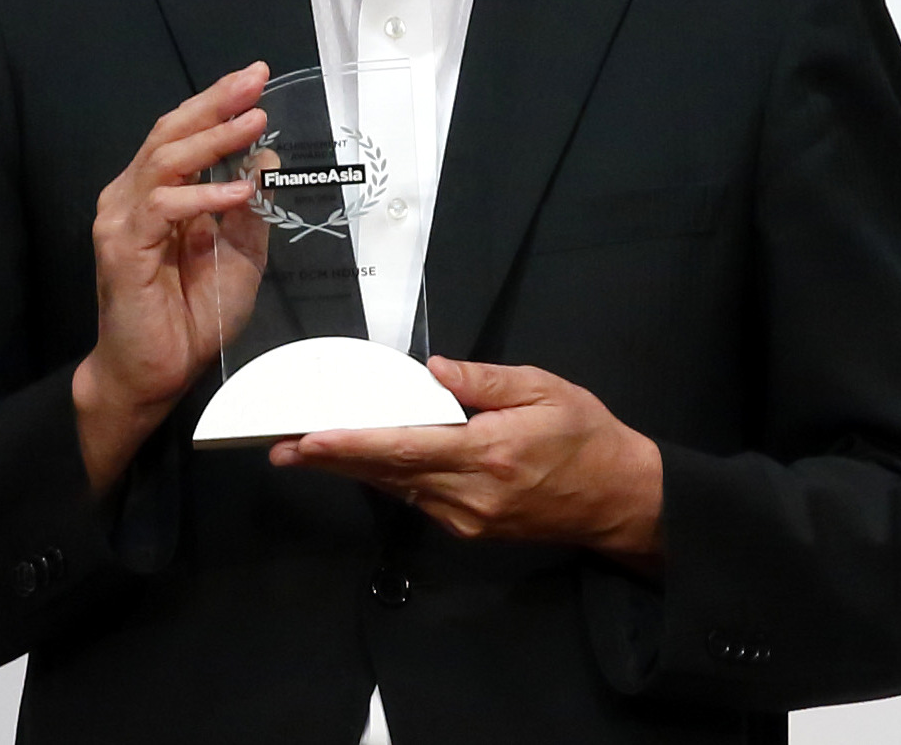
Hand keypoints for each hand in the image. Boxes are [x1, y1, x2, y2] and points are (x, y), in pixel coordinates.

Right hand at [74, 63, 272, 493]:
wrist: (156, 374)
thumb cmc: (192, 317)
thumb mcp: (240, 255)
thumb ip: (250, 208)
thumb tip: (267, 156)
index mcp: (156, 194)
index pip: (182, 134)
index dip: (217, 103)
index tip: (256, 77)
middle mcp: (131, 197)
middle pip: (169, 133)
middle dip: (214, 103)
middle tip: (253, 80)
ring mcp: (122, 220)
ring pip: (164, 161)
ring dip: (212, 140)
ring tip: (253, 124)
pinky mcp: (122, 248)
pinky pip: (163, 208)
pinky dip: (203, 196)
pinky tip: (237, 192)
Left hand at [269, 358, 664, 568]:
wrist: (619, 499)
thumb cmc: (585, 435)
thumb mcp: (543, 389)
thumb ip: (484, 381)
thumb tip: (431, 371)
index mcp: (486, 454)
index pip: (404, 448)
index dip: (352, 444)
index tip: (311, 439)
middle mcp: (469, 494)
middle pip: (388, 474)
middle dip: (332, 460)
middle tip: (281, 448)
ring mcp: (467, 518)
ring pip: (398, 489)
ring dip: (353, 470)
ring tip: (307, 452)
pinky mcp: (470, 528)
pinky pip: (418, 500)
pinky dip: (388, 479)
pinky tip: (364, 463)